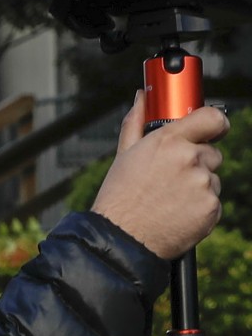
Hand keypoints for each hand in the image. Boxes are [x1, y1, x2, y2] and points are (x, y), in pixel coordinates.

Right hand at [93, 92, 226, 259]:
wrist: (123, 237)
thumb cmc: (120, 195)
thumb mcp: (124, 154)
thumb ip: (138, 121)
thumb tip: (142, 98)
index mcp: (168, 141)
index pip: (213, 118)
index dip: (214, 123)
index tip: (212, 128)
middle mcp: (189, 159)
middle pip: (211, 152)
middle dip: (196, 162)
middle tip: (170, 177)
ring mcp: (203, 184)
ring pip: (211, 178)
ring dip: (197, 185)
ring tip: (169, 198)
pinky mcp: (212, 208)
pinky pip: (213, 201)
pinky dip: (199, 206)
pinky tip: (177, 211)